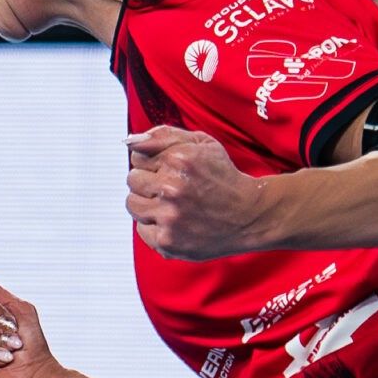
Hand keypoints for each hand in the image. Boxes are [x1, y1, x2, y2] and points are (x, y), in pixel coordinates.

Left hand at [125, 126, 272, 258]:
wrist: (249, 216)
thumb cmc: (222, 176)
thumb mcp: (201, 143)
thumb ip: (162, 136)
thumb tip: (129, 142)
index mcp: (178, 159)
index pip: (137, 157)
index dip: (153, 163)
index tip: (171, 170)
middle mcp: (171, 188)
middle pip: (132, 180)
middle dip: (148, 182)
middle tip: (173, 189)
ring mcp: (169, 217)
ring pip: (132, 204)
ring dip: (147, 203)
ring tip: (171, 205)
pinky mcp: (168, 241)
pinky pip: (142, 229)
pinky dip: (155, 226)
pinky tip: (176, 222)